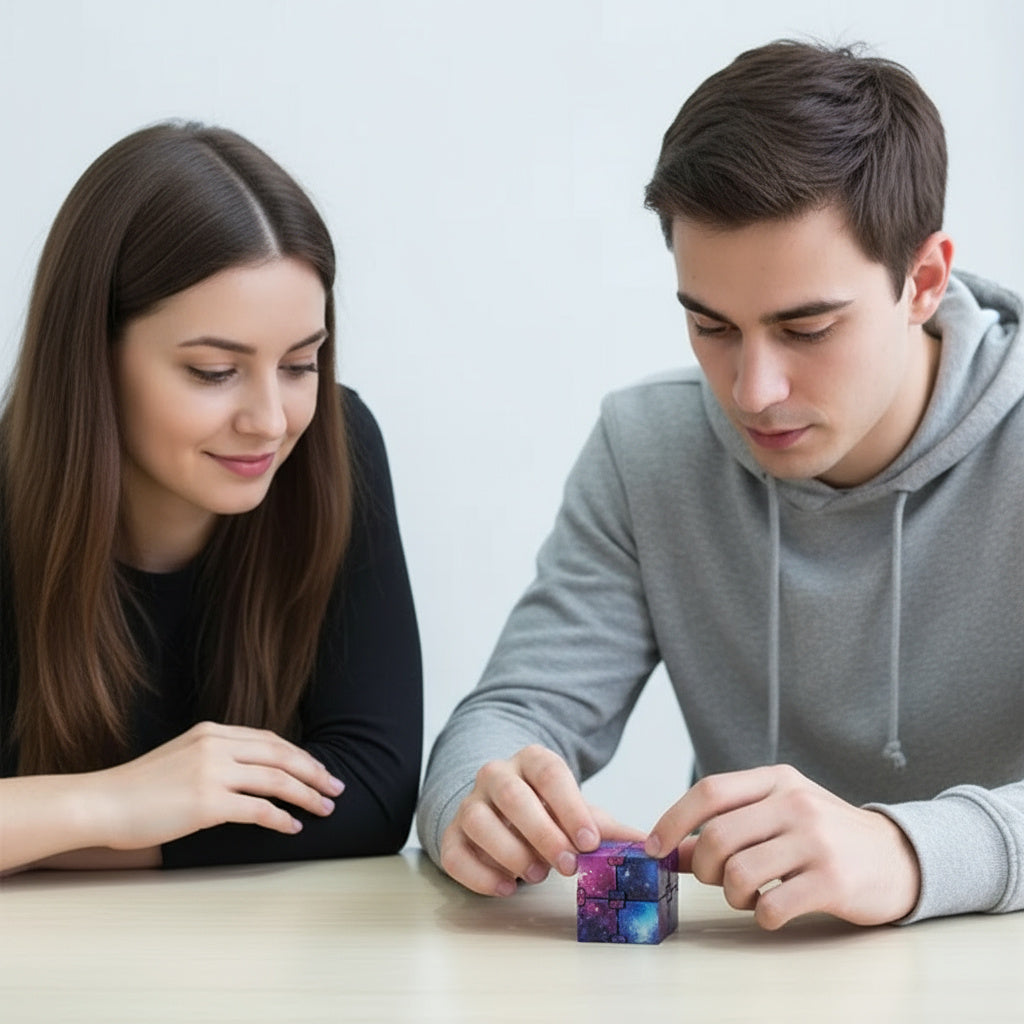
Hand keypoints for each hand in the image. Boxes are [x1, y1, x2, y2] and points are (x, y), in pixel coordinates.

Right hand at [92, 721, 344, 849]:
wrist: (102, 803)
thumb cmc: (139, 788)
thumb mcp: (182, 756)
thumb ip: (215, 757)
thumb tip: (252, 772)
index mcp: (212, 732)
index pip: (270, 740)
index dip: (300, 755)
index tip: (319, 770)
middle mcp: (216, 746)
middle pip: (281, 755)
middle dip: (314, 772)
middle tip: (336, 788)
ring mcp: (212, 772)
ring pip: (276, 780)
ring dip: (306, 795)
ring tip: (325, 808)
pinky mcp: (207, 803)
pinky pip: (258, 809)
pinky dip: (281, 818)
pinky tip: (293, 826)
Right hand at [440, 744, 643, 895]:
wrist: (501, 808)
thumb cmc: (546, 811)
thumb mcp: (578, 813)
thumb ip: (612, 830)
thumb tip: (656, 849)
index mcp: (531, 760)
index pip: (549, 773)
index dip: (570, 807)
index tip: (590, 842)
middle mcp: (496, 775)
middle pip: (513, 796)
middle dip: (542, 832)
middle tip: (568, 864)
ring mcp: (470, 803)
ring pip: (478, 819)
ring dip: (509, 850)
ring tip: (537, 875)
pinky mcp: (452, 834)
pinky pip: (455, 852)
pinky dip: (478, 874)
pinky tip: (506, 887)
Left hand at [645, 765, 920, 928]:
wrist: (900, 858)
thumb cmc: (826, 836)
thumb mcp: (779, 816)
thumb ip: (730, 826)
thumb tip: (674, 850)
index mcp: (777, 780)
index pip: (709, 791)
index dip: (673, 820)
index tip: (655, 847)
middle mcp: (795, 803)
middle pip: (718, 837)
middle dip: (706, 868)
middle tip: (720, 880)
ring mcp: (816, 840)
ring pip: (739, 873)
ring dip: (733, 896)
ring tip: (750, 896)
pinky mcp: (833, 880)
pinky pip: (772, 906)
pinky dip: (762, 916)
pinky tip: (774, 910)